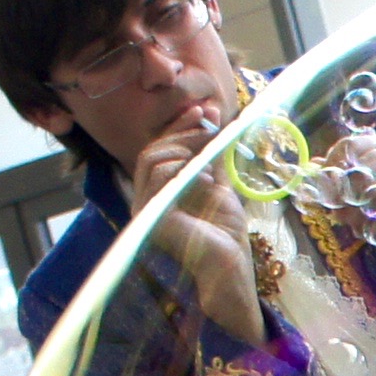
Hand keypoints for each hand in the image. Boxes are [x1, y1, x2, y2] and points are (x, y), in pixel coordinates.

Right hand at [131, 98, 247, 240]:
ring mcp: (144, 208)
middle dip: (183, 131)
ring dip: (184, 147)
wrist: (231, 266)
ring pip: (152, 158)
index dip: (180, 126)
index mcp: (159, 190)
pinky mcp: (149, 216)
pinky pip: (156, 178)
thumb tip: (211, 116)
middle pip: (153, 149)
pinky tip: (206, 177)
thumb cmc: (225, 232)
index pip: (160, 148)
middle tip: (210, 124)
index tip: (204, 110)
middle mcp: (146, 198)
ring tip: (210, 155)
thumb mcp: (219, 183)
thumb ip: (212, 154)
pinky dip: (182, 169)